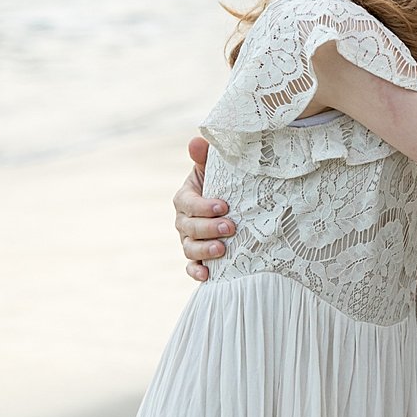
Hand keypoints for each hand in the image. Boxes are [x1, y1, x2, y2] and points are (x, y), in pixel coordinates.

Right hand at [176, 135, 235, 281]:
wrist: (232, 203)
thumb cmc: (223, 182)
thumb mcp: (216, 168)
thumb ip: (205, 155)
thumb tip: (196, 141)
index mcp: (185, 198)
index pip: (189, 203)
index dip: (203, 206)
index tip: (223, 206)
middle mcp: (183, 221)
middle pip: (189, 228)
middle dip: (209, 228)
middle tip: (231, 227)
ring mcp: (188, 240)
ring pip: (189, 248)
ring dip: (204, 250)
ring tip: (223, 249)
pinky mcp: (196, 257)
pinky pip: (191, 266)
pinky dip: (196, 272)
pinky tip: (207, 275)